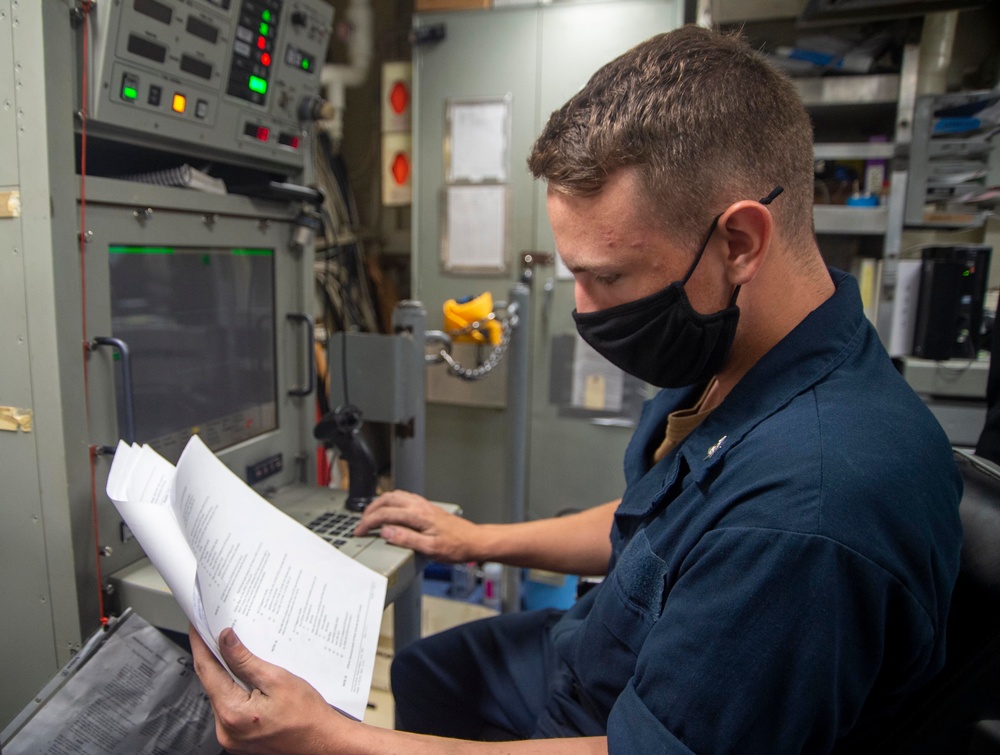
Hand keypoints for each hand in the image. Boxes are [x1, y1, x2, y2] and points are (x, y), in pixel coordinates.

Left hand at [190, 625, 351, 754]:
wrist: (323, 742)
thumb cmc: (307, 716)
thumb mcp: (277, 679)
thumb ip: (245, 661)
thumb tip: (225, 640)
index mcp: (232, 713)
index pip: (206, 671)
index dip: (200, 645)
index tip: (196, 626)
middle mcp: (226, 730)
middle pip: (211, 684)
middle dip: (213, 657)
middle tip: (214, 632)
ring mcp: (231, 737)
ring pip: (220, 696)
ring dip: (225, 674)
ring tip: (234, 652)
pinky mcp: (239, 739)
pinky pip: (230, 708)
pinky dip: (234, 690)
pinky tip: (245, 677)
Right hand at [355, 490, 480, 562]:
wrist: (474, 541)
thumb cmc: (456, 547)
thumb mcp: (430, 549)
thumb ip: (406, 539)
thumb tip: (386, 531)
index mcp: (418, 515)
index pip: (386, 514)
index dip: (369, 522)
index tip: (359, 531)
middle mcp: (420, 506)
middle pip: (387, 500)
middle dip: (370, 510)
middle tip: (361, 523)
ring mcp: (424, 505)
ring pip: (395, 495)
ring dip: (380, 503)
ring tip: (371, 514)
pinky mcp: (427, 507)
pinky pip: (404, 497)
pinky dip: (391, 501)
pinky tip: (390, 509)